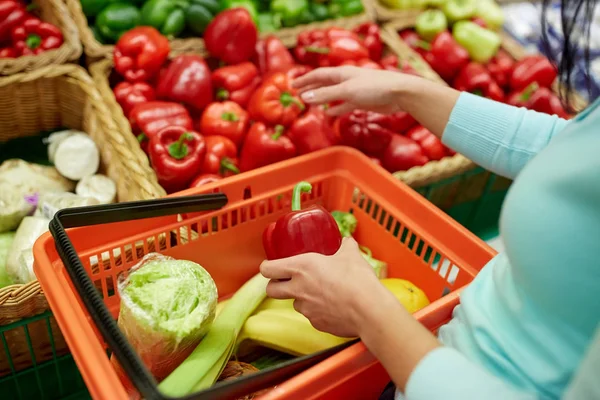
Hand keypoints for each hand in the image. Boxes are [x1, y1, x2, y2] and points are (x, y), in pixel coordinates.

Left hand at [260, 237, 392, 337]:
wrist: (369, 310)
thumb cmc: (357, 280)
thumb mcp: (350, 254)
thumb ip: (345, 245)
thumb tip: (346, 241)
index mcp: (301, 268)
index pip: (267, 269)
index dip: (267, 267)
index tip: (271, 266)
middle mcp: (298, 289)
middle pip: (271, 290)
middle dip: (275, 285)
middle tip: (286, 280)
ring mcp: (306, 309)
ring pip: (294, 303)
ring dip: (300, 298)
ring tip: (318, 292)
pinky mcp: (316, 323)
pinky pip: (311, 316)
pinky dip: (317, 311)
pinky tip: (332, 305)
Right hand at [292, 66, 421, 115]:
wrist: (400, 94)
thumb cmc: (374, 88)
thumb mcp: (346, 91)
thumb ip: (326, 95)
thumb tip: (305, 98)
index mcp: (342, 73)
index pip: (318, 75)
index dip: (305, 80)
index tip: (293, 85)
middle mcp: (347, 80)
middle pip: (324, 84)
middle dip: (311, 89)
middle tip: (298, 94)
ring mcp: (354, 91)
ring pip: (333, 95)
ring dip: (322, 99)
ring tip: (310, 104)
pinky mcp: (362, 101)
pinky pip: (344, 105)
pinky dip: (335, 108)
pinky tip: (330, 113)